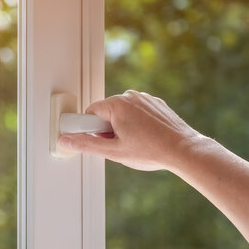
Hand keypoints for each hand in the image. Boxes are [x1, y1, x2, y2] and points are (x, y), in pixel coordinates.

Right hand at [58, 90, 202, 170]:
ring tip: (136, 142)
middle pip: (106, 112)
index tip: (100, 140)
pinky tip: (146, 137)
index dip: (92, 129)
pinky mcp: (156, 103)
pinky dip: (137, 123)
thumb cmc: (151, 151)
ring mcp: (145, 98)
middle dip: (107, 129)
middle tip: (120, 145)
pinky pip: (137, 111)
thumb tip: (65, 140)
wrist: (183, 150)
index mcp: (117, 104)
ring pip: (122, 112)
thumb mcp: (113, 152)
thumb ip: (86, 144)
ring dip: (122, 126)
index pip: (90, 112)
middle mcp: (130, 96)